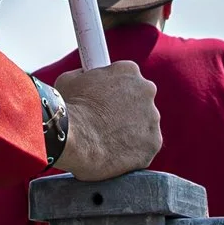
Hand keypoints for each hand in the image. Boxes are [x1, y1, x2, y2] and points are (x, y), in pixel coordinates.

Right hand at [52, 62, 160, 181]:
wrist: (74, 138)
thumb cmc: (69, 109)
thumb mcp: (70, 80)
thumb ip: (85, 76)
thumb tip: (84, 77)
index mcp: (128, 71)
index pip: (127, 78)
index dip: (115, 90)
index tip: (106, 100)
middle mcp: (146, 90)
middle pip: (139, 100)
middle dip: (125, 111)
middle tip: (105, 122)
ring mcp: (152, 118)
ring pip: (144, 125)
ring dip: (130, 132)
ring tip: (106, 140)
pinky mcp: (153, 144)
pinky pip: (145, 147)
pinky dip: (133, 152)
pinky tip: (114, 153)